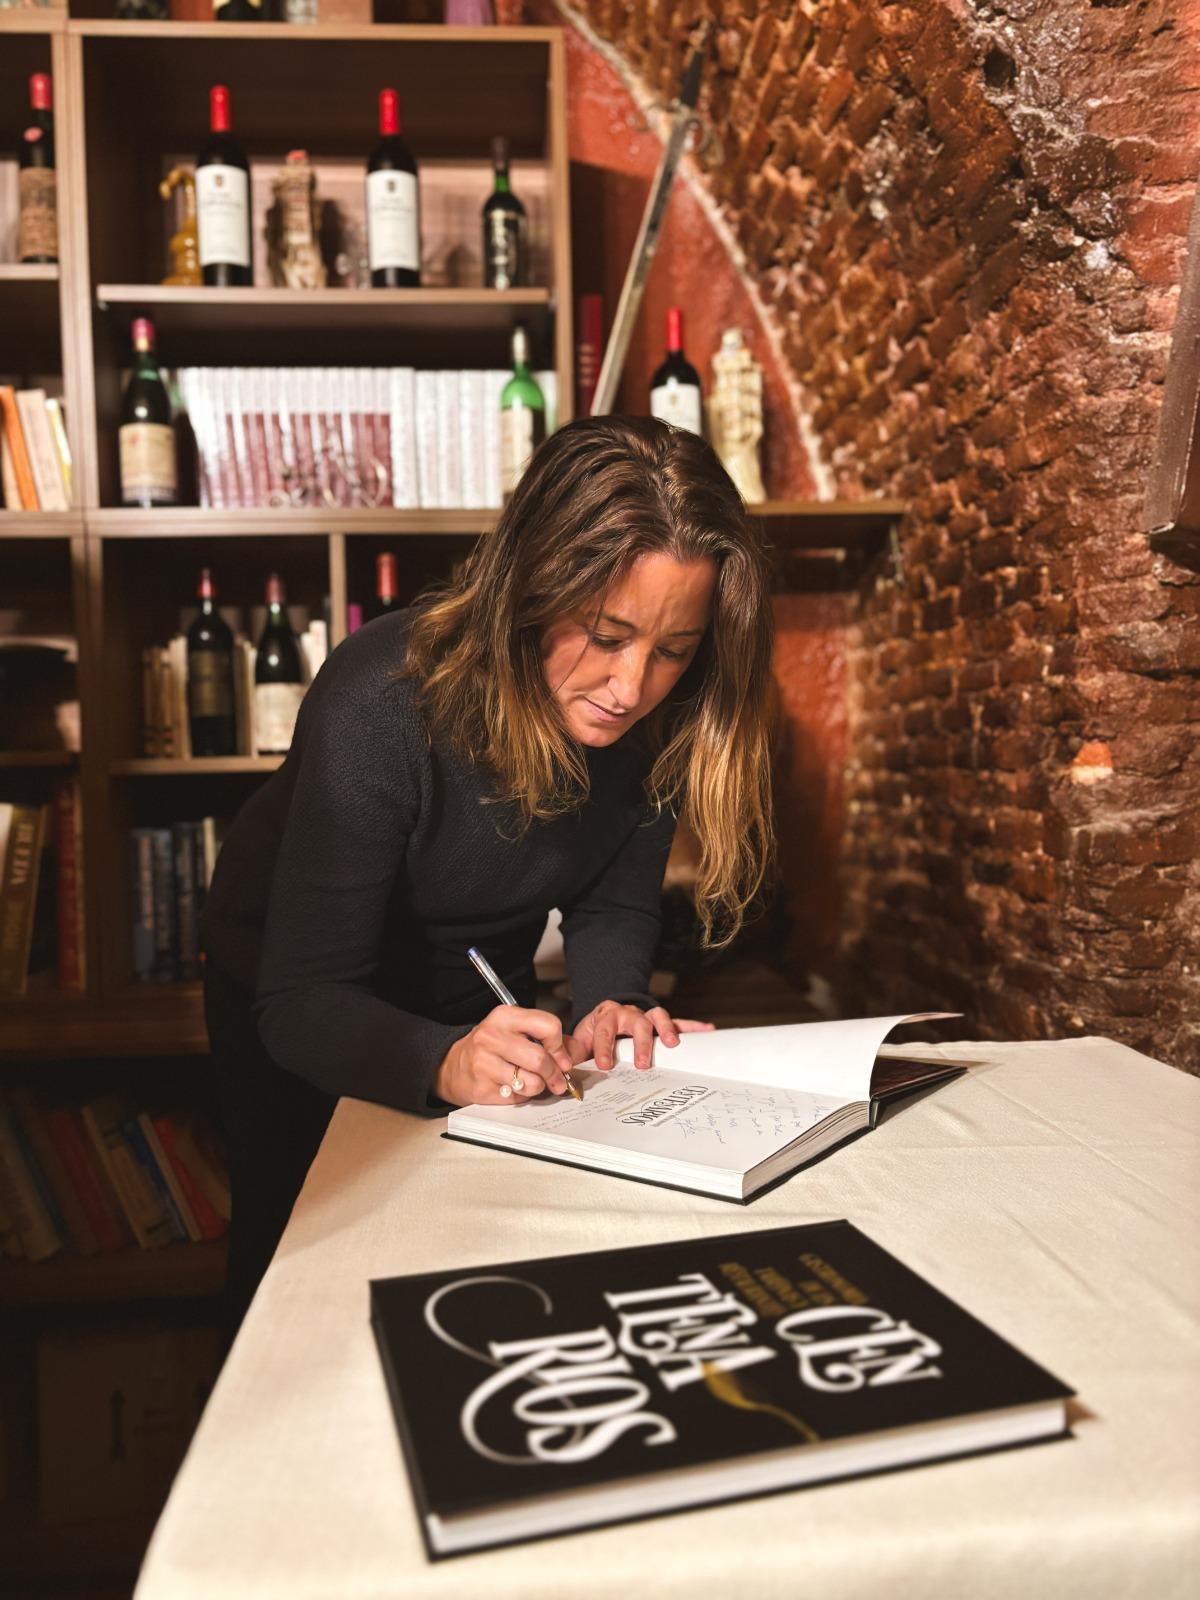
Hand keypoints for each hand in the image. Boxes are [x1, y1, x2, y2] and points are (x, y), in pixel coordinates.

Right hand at [435, 1006, 575, 1106]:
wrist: (452, 1066)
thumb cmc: (489, 1047)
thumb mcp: (514, 1030)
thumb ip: (544, 1037)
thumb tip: (572, 1053)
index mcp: (504, 1017)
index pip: (548, 1025)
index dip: (560, 1046)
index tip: (562, 1058)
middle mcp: (492, 1037)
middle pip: (541, 1059)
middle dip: (555, 1074)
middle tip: (558, 1079)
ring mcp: (484, 1063)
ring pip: (532, 1082)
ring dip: (539, 1086)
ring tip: (532, 1082)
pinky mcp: (482, 1088)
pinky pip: (518, 1097)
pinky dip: (523, 1096)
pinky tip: (515, 1087)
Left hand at [569, 1001, 714, 1071]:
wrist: (605, 1016)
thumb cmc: (594, 1033)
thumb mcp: (578, 1041)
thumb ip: (571, 1053)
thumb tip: (562, 1067)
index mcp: (605, 1018)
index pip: (604, 1031)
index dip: (605, 1048)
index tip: (606, 1065)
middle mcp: (627, 1014)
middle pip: (636, 1023)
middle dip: (640, 1043)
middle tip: (642, 1063)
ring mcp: (645, 1017)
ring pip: (657, 1017)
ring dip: (666, 1029)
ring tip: (673, 1044)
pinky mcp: (660, 1023)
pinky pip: (679, 1021)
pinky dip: (693, 1026)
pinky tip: (708, 1030)